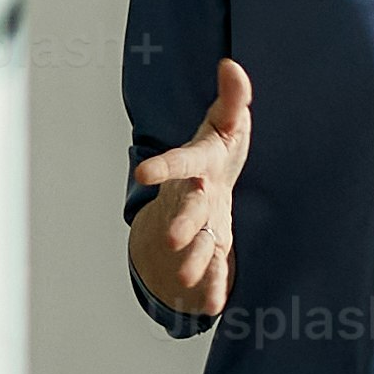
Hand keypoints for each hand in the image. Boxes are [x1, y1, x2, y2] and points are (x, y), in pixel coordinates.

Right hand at [127, 60, 250, 318]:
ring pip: (198, 243)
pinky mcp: (215, 246)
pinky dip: (214, 286)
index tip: (141, 175)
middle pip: (187, 210)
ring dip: (194, 261)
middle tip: (174, 241)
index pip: (180, 163)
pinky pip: (216, 267)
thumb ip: (231, 98)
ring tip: (188, 276)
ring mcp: (203, 223)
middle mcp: (195, 196)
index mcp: (199, 165)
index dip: (162, 168)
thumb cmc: (219, 150)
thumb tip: (231, 66)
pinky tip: (214, 307)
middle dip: (181, 225)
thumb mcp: (226, 122)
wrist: (208, 189)